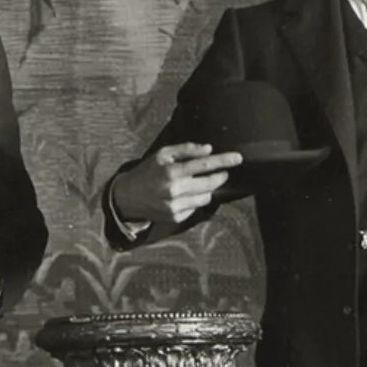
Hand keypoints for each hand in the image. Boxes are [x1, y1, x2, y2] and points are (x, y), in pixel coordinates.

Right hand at [112, 143, 242, 223]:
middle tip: (223, 172)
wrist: (129, 197)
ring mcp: (176, 206)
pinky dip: (196, 199)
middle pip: (210, 184)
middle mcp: (175, 190)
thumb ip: (186, 150)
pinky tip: (186, 194)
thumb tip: (208, 149)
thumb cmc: (147, 171)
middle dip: (220, 177)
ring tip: (200, 183)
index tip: (238, 158)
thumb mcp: (162, 154)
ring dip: (208, 189)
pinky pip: (196, 207)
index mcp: (171, 171)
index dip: (223, 161)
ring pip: (205, 197)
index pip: (204, 165)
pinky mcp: (176, 218)